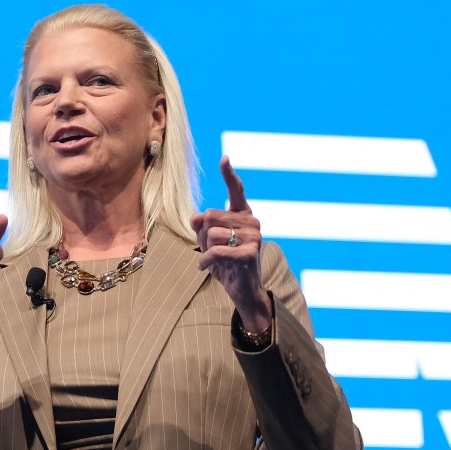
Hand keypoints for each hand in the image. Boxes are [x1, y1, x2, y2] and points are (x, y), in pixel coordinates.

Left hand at [190, 156, 271, 330]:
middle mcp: (252, 222)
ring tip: (215, 261)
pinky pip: (214, 251)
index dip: (228, 174)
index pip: (236, 190)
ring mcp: (254, 237)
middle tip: (211, 251)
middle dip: (203, 235)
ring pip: (211, 234)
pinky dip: (205, 262)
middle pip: (210, 216)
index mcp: (243, 215)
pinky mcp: (248, 254)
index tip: (224, 157)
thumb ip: (201, 226)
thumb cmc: (226, 265)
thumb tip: (196, 216)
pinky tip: (207, 268)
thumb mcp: (209, 242)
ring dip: (205, 250)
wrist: (243, 292)